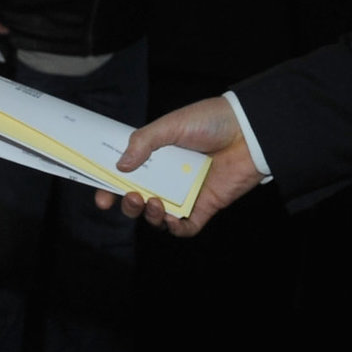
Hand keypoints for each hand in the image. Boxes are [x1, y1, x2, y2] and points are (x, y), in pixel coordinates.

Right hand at [92, 95, 260, 237]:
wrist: (249, 132)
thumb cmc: (211, 121)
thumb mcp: (172, 125)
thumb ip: (145, 142)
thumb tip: (121, 165)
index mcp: (156, 156)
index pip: (126, 175)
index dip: (110, 187)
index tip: (101, 197)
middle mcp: (168, 177)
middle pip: (138, 200)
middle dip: (128, 205)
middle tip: (131, 196)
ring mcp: (185, 193)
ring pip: (158, 217)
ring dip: (149, 216)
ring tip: (154, 203)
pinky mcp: (204, 206)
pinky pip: (186, 228)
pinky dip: (175, 229)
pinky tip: (171, 220)